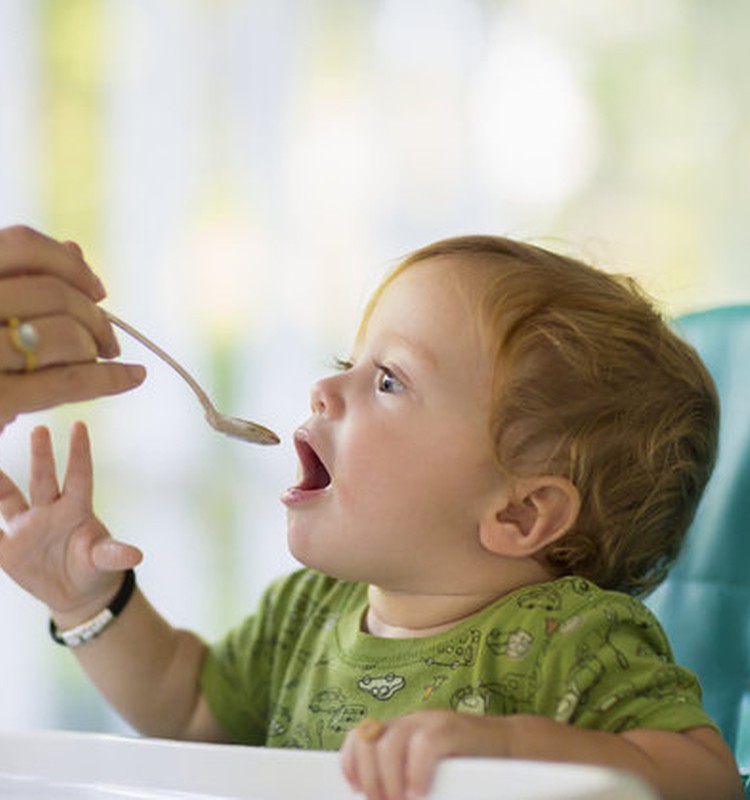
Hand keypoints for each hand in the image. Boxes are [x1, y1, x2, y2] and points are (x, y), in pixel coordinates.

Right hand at [0, 225, 145, 430]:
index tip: (96, 289)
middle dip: (94, 315)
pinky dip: (111, 379)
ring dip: (96, 347)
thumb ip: (18, 278)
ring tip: (99, 358)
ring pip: (67, 336)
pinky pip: (70, 382)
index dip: (70, 264)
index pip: (23, 245)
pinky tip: (133, 377)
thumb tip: (76, 249)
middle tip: (107, 338)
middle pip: (55, 293)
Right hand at [0, 422, 141, 619]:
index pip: (79, 475)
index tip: (80, 425)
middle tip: (40, 428)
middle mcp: (49, 511)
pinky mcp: (8, 548)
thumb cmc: (94, 567)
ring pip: (9, 499)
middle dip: (42, 455)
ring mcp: (27, 527)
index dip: (80, 452)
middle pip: (44, 479)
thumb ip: (113, 555)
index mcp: (77, 509)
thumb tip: (135, 556)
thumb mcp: (104, 561)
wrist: (76, 593)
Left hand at [341, 710, 511, 799]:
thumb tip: (381, 796)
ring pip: (388, 744)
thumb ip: (403, 774)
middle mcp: (410, 721)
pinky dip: (415, 774)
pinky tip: (418, 792)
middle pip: (368, 741)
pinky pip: (423, 746)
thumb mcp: (426, 769)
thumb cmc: (468, 766)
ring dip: (387, 782)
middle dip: (369, 779)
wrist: (510, 746)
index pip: (360, 736)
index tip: (357, 791)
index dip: (351, 764)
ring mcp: (430, 722)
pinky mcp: (452, 728)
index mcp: (400, 730)